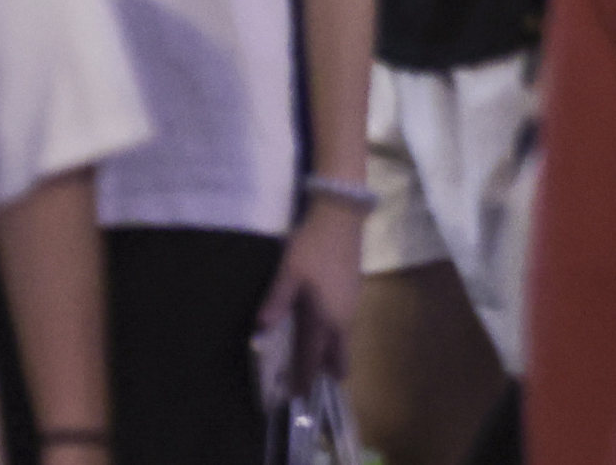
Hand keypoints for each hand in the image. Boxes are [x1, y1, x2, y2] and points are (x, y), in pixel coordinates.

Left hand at [259, 194, 365, 390]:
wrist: (341, 220)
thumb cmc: (312, 248)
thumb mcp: (289, 273)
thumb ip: (276, 301)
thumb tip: (261, 330)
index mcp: (324, 319)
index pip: (314, 358)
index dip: (304, 377)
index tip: (296, 395)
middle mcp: (342, 320)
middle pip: (338, 358)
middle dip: (325, 372)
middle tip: (308, 380)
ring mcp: (351, 308)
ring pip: (343, 342)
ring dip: (330, 354)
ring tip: (311, 358)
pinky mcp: (354, 295)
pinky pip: (345, 328)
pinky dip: (334, 337)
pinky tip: (321, 328)